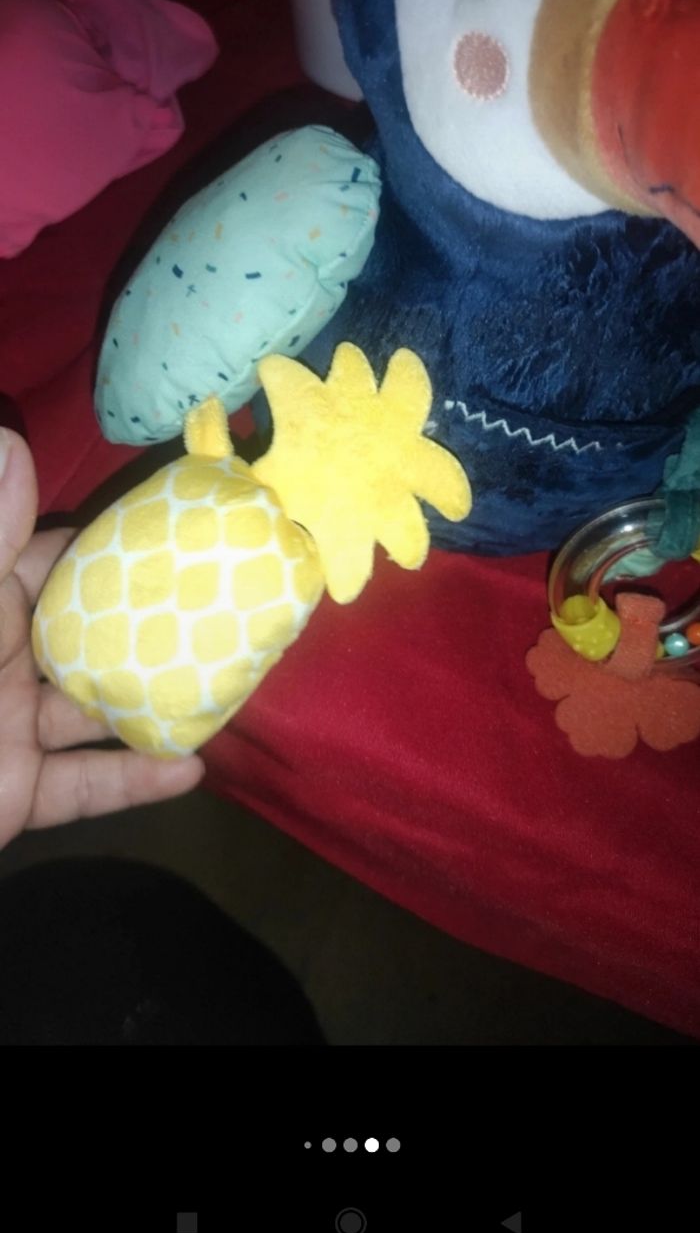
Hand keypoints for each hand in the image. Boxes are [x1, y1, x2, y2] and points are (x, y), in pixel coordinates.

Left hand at [0, 428, 203, 848]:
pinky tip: (192, 765)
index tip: (182, 530)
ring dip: (156, 701)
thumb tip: (12, 439)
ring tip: (229, 681)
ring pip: (95, 712)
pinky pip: (83, 787)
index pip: (52, 563)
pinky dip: (133, 781)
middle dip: (149, 625)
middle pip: (86, 637)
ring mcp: (9, 729)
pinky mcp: (16, 793)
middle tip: (229, 605)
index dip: (109, 547)